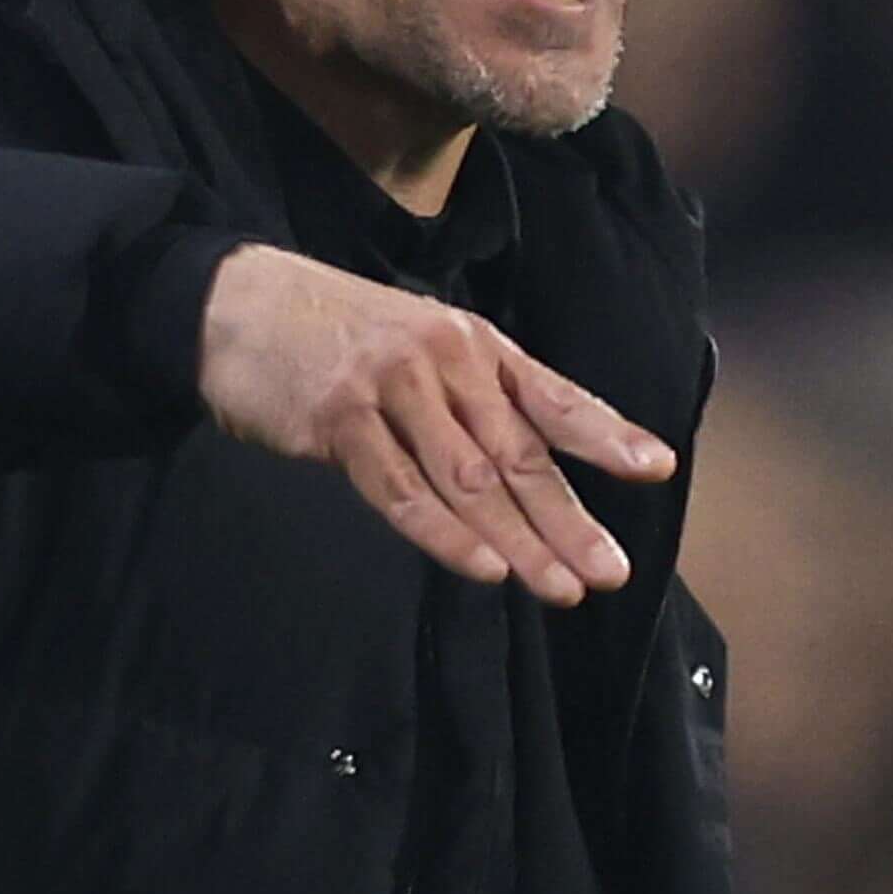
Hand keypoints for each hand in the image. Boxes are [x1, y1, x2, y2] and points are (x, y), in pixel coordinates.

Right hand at [194, 241, 672, 603]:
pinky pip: (400, 489)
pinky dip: (443, 534)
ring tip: (562, 589)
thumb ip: (476, 403)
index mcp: (475, 346)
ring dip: (519, 541)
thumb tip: (535, 477)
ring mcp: (392, 389)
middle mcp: (444, 362)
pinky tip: (482, 568)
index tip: (657, 468)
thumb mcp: (422, 350)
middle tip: (610, 570)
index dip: (606, 435)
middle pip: (519, 454)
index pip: (553, 396)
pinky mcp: (339, 421)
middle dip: (569, 518)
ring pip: (468, 480)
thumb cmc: (339, 338)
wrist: (236, 304)